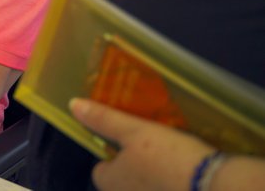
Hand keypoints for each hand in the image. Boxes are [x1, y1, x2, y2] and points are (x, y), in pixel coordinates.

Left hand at [70, 98, 214, 190]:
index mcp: (109, 183)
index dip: (112, 155)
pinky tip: (185, 172)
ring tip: (170, 157)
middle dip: (134, 167)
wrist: (214, 185)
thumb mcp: (134, 130)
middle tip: (152, 147)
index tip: (129, 142)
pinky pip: (163, 188)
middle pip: (123, 180)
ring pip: (145, 187)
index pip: (101, 169)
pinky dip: (170, 184)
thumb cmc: (167, 156)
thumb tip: (73, 105)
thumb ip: (103, 119)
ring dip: (154, 177)